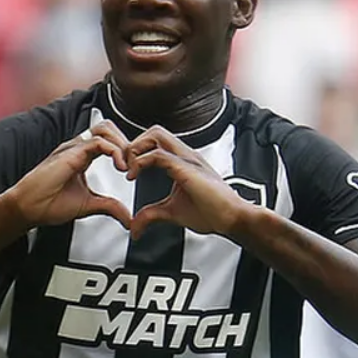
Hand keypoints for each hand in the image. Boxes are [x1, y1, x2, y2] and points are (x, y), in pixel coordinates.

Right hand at [5, 120, 133, 229]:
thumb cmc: (48, 204)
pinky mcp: (71, 152)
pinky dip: (115, 152)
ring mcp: (73, 147)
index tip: (133, 172)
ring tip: (127, 165)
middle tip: (134, 165)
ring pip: (105, 129)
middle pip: (108, 128)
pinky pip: (99, 141)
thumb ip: (110, 207)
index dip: (125, 151)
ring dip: (122, 144)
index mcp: (82, 156)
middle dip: (126, 143)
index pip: (109, 140)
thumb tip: (128, 219)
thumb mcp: (89, 205)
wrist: (27, 208)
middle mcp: (78, 148)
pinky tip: (120, 168)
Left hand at [126, 126, 248, 239]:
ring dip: (136, 149)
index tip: (128, 171)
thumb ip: (151, 215)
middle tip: (125, 166)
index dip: (137, 150)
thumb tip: (135, 227)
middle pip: (154, 131)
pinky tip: (134, 176)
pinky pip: (158, 155)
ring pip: (156, 134)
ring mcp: (187, 159)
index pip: (156, 141)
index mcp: (183, 161)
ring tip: (129, 170)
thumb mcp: (171, 213)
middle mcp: (185, 155)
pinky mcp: (187, 169)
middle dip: (134, 144)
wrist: (233, 219)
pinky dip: (140, 162)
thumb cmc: (212, 213)